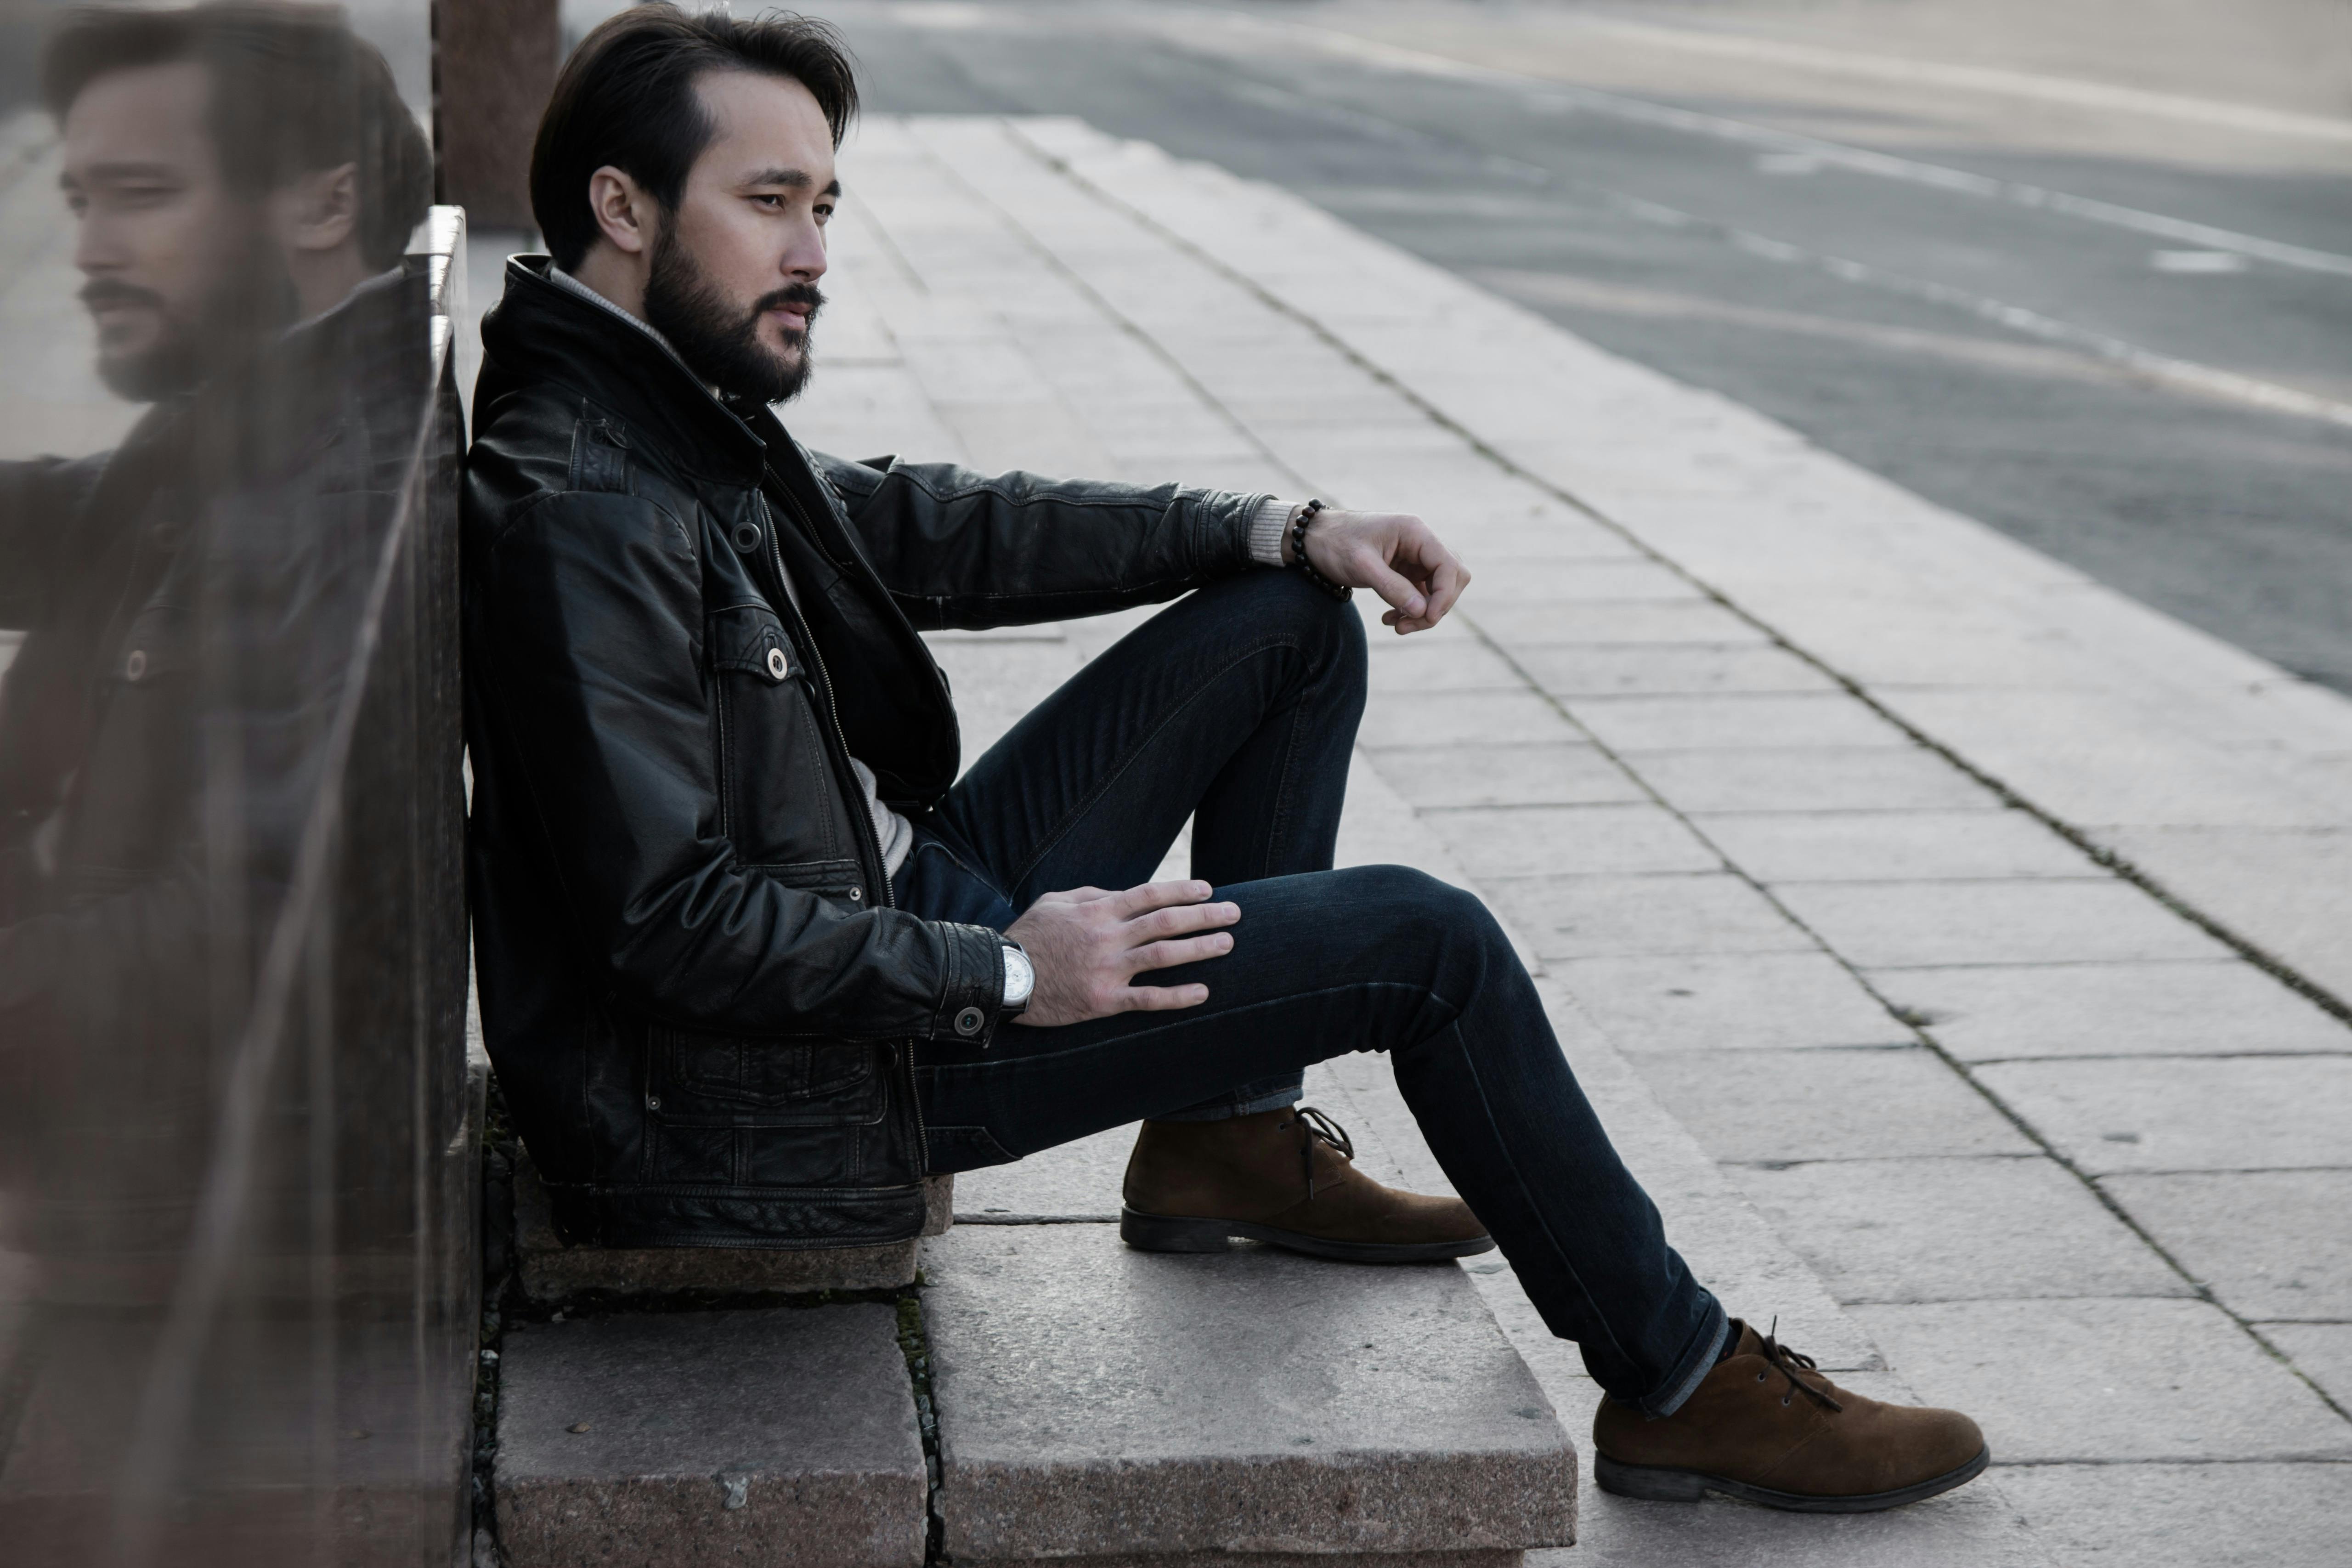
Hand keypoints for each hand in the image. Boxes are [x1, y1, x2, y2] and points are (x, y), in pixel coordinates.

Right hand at [1002, 879, 1239, 1026]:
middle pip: (1166, 922)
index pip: (1150, 895)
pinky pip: (1148, 998)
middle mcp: (1107, 937)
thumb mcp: (1055, 902)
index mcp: (1097, 910)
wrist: (1002, 978)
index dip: (1183, 891)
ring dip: (1200, 948)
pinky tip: (1203, 992)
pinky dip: (1178, 996)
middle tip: (1235, 913)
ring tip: (1228, 943)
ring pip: (1164, 955)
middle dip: (1205, 915)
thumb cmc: (1028, 937)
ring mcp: (1107, 969)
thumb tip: (1123, 895)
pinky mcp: (1103, 1000)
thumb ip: (1092, 896)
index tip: (1208, 890)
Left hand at [1286, 508, 1468, 633]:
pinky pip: (1420, 594)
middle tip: (1408, 624)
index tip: (1427, 617)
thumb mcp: (1361, 566)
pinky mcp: (1406, 571)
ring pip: (1438, 590)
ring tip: (1396, 625)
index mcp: (1415, 532)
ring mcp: (1415, 558)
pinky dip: (1410, 610)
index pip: (1449, 565)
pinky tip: (1389, 619)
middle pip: (1451, 578)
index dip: (1444, 595)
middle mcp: (1420, 543)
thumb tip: (1423, 611)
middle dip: (1436, 606)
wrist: (1313, 540)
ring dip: (1423, 612)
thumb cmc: (1335, 544)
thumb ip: (1392, 587)